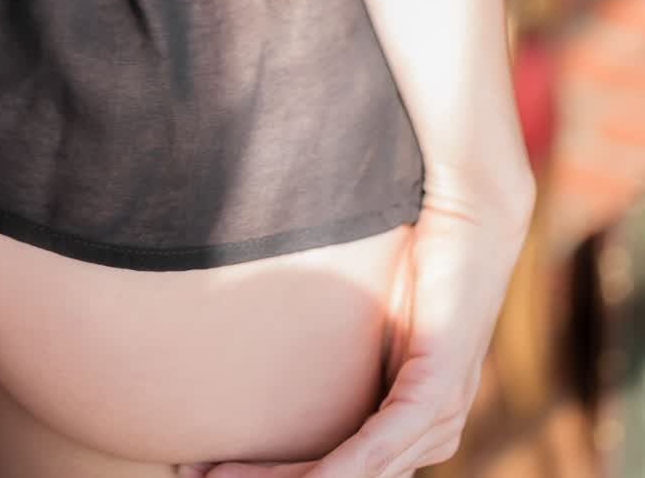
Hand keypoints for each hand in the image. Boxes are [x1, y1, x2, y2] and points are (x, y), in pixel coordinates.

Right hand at [177, 178, 534, 477]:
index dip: (270, 474)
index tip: (209, 467)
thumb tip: (262, 326)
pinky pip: (378, 447)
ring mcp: (435, 418)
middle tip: (196, 474)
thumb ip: (331, 339)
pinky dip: (336, 470)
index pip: (334, 470)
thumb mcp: (361, 311)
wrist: (466, 212)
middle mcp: (426, 433)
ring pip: (348, 476)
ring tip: (216, 474)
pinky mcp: (436, 393)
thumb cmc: (413, 252)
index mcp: (410, 420)